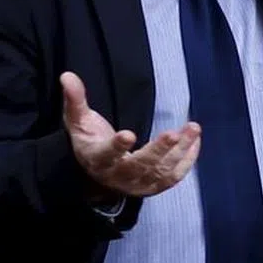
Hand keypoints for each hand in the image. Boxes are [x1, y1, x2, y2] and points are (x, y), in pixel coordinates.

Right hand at [61, 71, 200, 196]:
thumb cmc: (89, 141)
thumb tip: (67, 76)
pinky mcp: (153, 186)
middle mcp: (118, 175)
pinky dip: (187, 160)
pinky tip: (194, 141)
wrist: (97, 173)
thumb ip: (75, 99)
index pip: (107, 154)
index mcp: (98, 159)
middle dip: (158, 150)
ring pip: (161, 171)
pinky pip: (173, 177)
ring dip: (180, 151)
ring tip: (193, 129)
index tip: (128, 135)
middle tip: (174, 133)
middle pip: (140, 166)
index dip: (117, 147)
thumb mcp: (78, 121)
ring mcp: (138, 184)